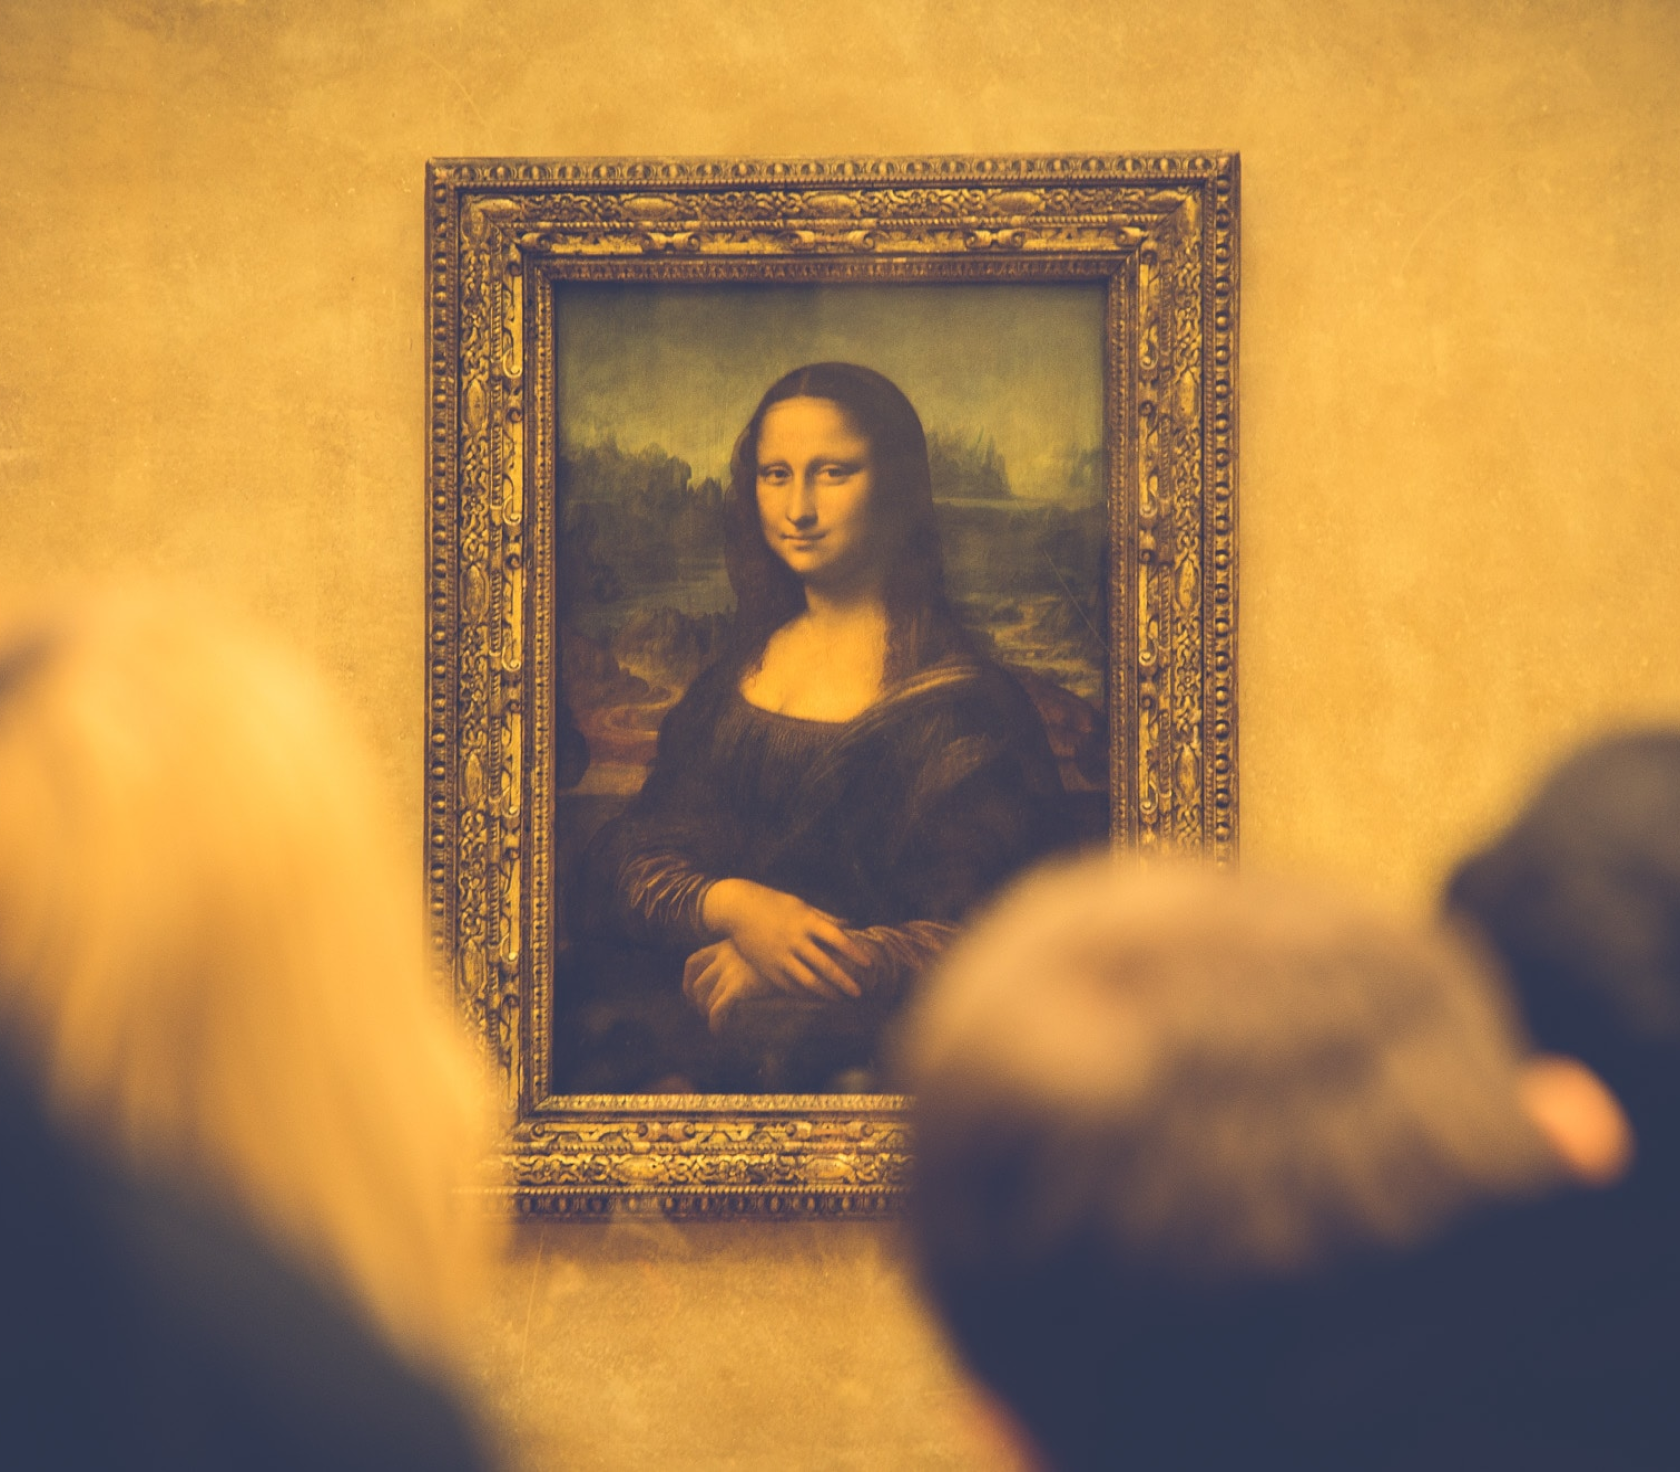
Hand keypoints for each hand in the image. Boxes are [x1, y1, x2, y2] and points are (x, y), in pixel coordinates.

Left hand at [683, 940, 778, 1033]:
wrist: (804, 956)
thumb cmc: (787, 956)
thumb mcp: (761, 950)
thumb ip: (746, 959)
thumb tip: (736, 979)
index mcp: (727, 945)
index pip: (694, 961)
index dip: (687, 981)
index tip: (691, 994)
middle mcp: (725, 956)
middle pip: (697, 983)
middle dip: (697, 1002)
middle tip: (705, 1013)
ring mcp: (731, 971)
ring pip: (706, 999)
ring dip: (708, 1014)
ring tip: (717, 1024)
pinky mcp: (739, 986)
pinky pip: (718, 1010)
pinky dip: (715, 1023)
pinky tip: (719, 1031)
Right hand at [699, 878, 870, 1000]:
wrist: (737, 909)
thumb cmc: (773, 903)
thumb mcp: (801, 905)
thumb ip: (825, 917)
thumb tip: (849, 926)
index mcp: (806, 921)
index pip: (837, 939)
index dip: (855, 953)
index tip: (868, 964)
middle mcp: (795, 940)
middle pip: (826, 966)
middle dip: (845, 981)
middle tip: (859, 992)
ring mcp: (780, 956)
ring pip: (808, 980)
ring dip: (827, 992)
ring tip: (840, 998)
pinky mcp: (768, 967)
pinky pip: (790, 986)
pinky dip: (805, 994)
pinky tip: (817, 998)